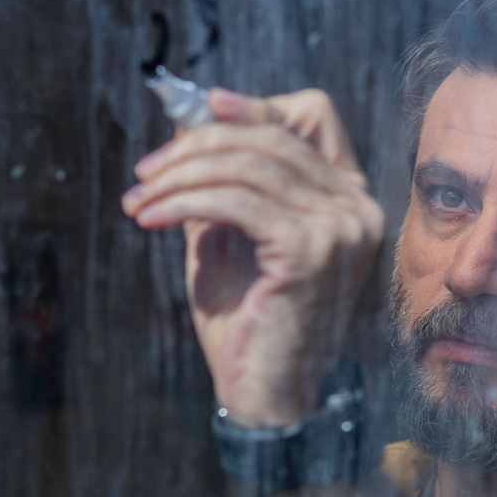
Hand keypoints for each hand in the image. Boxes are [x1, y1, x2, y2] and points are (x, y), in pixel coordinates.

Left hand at [121, 88, 383, 426]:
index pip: (315, 116)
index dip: (258, 104)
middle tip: (145, 173)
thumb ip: (221, 183)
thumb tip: (187, 121)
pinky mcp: (312, 249)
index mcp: (347, 198)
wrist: (264, 392)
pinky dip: (186, 202)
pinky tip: (153, 219)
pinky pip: (237, 201)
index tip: (202, 107)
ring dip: (181, 176)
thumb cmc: (246, 320)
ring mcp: (341, 227)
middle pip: (270, 135)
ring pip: (248, 165)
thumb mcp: (229, 237)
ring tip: (140, 200)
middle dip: (195, 146)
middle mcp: (356, 207)